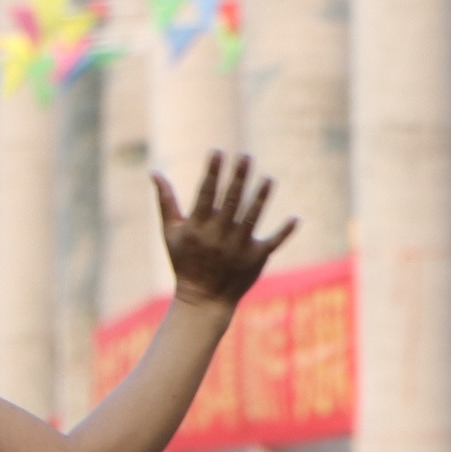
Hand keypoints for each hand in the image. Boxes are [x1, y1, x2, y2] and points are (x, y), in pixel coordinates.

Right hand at [156, 153, 295, 309]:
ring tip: (269, 179)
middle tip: (246, 156)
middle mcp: (219, 235)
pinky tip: (296, 218)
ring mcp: (239, 247)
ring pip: (253, 217)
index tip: (218, 152)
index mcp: (198, 226)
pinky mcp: (256, 258)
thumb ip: (166, 202)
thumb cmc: (184, 262)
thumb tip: (154, 172)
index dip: (212, 172)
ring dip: (262, 198)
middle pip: (231, 200)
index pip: (206, 193)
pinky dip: (285, 232)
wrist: (204, 299)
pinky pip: (273, 242)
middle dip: (238, 177)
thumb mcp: (171, 232)